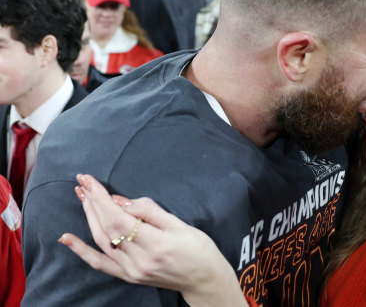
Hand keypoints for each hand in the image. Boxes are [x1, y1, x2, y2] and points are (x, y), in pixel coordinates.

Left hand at [59, 174, 247, 306]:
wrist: (204, 280)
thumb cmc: (199, 249)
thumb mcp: (181, 224)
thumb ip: (150, 211)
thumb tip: (120, 200)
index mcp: (157, 244)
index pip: (119, 219)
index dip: (102, 199)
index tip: (92, 181)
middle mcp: (140, 261)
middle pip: (107, 228)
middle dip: (93, 202)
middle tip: (83, 182)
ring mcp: (132, 271)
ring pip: (102, 242)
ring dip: (88, 217)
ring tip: (82, 196)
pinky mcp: (129, 277)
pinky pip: (100, 264)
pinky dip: (81, 251)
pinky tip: (66, 238)